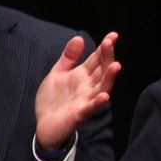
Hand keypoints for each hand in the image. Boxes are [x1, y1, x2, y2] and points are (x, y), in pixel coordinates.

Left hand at [34, 32, 119, 149]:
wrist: (44, 125)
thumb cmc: (54, 100)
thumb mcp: (58, 73)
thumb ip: (69, 57)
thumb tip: (79, 38)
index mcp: (83, 75)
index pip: (97, 59)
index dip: (105, 48)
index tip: (113, 35)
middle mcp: (88, 87)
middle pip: (102, 70)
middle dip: (107, 57)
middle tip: (110, 43)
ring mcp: (86, 100)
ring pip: (102, 87)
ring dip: (109, 78)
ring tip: (116, 65)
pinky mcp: (79, 114)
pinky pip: (90, 108)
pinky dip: (98, 103)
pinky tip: (104, 96)